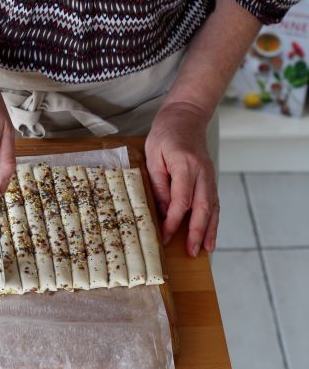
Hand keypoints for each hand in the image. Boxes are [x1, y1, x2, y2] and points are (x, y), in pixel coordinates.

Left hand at [145, 102, 218, 256]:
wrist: (186, 116)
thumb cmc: (165, 134)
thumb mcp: (153, 155)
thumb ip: (159, 183)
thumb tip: (165, 210)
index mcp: (185, 165)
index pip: (181, 200)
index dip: (174, 221)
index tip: (164, 237)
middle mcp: (202, 172)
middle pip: (202, 208)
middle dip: (196, 232)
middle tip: (190, 252)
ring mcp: (210, 175)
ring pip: (212, 207)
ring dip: (210, 230)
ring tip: (205, 250)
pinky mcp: (210, 178)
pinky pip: (214, 202)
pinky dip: (213, 220)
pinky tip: (210, 234)